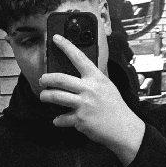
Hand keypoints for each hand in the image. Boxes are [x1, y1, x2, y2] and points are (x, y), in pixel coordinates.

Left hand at [39, 34, 144, 165]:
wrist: (123, 128)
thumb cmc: (115, 107)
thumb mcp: (107, 86)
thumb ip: (92, 80)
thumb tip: (75, 75)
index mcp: (96, 78)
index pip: (79, 57)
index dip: (66, 46)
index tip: (55, 38)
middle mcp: (89, 89)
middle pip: (60, 79)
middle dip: (46, 79)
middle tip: (42, 80)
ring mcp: (84, 104)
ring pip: (55, 97)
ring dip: (45, 96)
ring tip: (44, 96)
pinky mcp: (80, 119)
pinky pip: (62, 118)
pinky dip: (58, 120)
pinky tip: (58, 120)